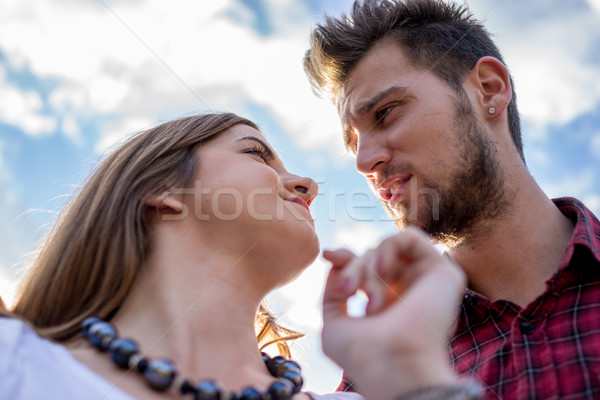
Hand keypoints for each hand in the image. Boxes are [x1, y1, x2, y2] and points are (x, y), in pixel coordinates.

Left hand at [321, 227, 465, 399]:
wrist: (390, 364)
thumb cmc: (361, 355)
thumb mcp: (334, 324)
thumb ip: (333, 292)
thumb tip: (336, 262)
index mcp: (389, 304)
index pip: (368, 268)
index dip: (347, 258)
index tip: (328, 255)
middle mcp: (409, 291)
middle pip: (373, 257)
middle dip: (354, 269)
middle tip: (347, 292)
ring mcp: (426, 282)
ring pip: (388, 249)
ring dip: (369, 266)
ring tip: (366, 295)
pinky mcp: (443, 272)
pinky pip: (412, 237)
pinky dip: (390, 247)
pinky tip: (382, 268)